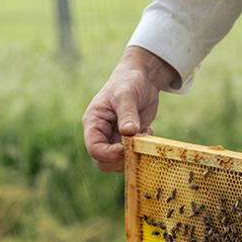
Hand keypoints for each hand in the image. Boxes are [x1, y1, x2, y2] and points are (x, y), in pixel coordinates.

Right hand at [82, 46, 177, 171]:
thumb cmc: (128, 82)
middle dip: (121, 159)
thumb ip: (127, 114)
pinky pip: (133, 154)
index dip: (109, 154)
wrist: (142, 78)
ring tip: (144, 134)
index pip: (94, 149)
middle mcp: (102, 134)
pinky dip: (142, 150)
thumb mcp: (126, 95)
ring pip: (118, 162)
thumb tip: (129, 133)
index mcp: (93, 123)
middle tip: (137, 146)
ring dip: (134, 155)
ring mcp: (115, 138)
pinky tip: (148, 131)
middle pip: (103, 161)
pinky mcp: (129, 140)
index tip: (126, 147)